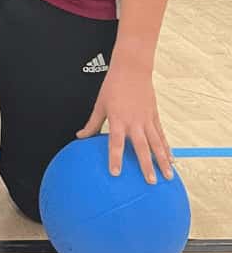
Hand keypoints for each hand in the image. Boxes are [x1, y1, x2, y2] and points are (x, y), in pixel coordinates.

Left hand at [76, 59, 172, 183]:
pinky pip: (162, 135)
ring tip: (167, 176)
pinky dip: (167, 148)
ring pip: (157, 144)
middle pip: (141, 147)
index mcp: (118, 120)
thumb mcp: (99, 105)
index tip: (116, 173)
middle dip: (146, 166)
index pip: (116, 143)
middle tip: (150, 182)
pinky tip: (172, 160)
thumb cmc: (112, 86)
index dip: (115, 158)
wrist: (132, 70)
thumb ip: (92, 124)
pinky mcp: (155, 116)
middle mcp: (134, 122)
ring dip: (163, 161)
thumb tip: (80, 137)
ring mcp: (147, 120)